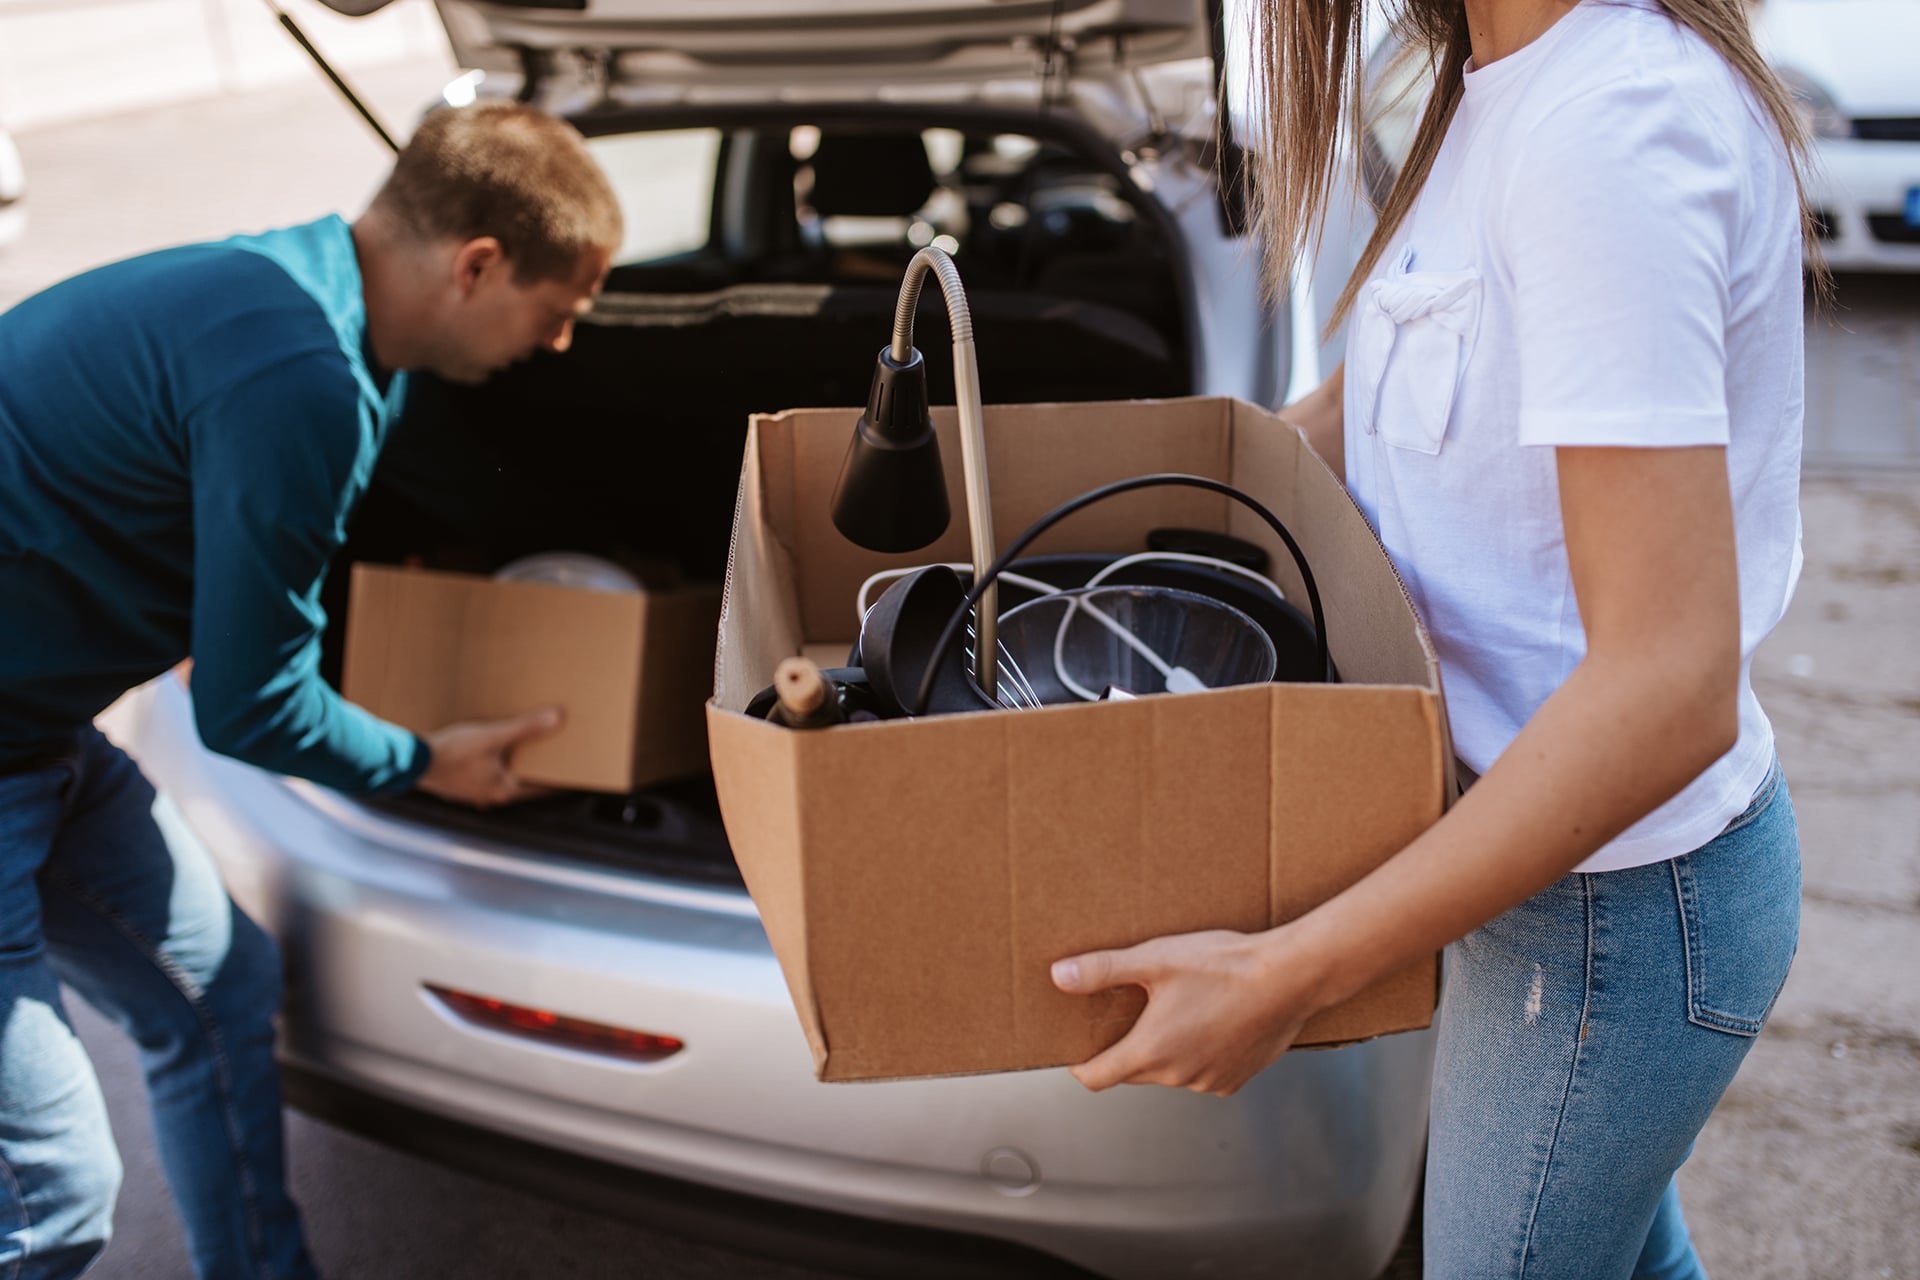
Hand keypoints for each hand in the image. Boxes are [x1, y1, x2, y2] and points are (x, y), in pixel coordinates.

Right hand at [416, 706, 563, 808]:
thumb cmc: (452, 752)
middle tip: (551, 757)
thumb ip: (526, 728)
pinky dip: (494, 766)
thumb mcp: (492, 736)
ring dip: (512, 768)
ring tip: (522, 752)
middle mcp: (490, 796)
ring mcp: (472, 793)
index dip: (558, 779)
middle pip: (522, 784)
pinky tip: (490, 754)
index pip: (541, 788)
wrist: (412, 761)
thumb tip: (557, 720)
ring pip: (502, 781)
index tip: (573, 772)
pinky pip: (484, 777)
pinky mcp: (458, 786)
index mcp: (503, 790)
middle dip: (535, 770)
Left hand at [1051, 927, 1326, 1096]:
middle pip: (1133, 1072)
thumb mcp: (1155, 960)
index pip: (1096, 1078)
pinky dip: (1198, 1053)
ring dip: (1166, 1049)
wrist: (1289, 978)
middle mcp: (1177, 1076)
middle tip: (1129, 1012)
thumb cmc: (1222, 967)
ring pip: (1170, 1071)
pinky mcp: (1236, 1079)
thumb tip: (1059, 976)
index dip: (1081, 1066)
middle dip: (1125, 1047)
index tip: (1075, 1051)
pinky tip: (1209, 1020)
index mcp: (1151, 1052)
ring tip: (1176, 1009)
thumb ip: (1102, 970)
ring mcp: (1209, 1082)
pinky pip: (1203, 1072)